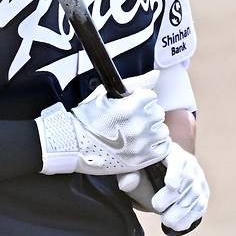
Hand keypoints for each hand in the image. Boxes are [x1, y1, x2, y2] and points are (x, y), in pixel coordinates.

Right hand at [36, 69, 170, 175]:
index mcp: (130, 107)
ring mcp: (141, 145)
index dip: (140, 99)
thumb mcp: (105, 94)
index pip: (151, 97)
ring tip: (134, 132)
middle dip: (146, 114)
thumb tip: (156, 74)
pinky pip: (163, 148)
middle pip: (157, 113)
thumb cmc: (86, 119)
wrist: (72, 145)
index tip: (130, 105)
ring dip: (151, 130)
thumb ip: (134, 83)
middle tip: (130, 120)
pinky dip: (155, 145)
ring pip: (161, 131)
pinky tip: (141, 143)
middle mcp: (138, 126)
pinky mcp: (141, 160)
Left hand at [117, 142, 209, 231]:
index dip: (176, 172)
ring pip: (196, 194)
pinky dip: (189, 217)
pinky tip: (177, 225)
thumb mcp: (133, 175)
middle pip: (188, 179)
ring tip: (166, 221)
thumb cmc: (141, 176)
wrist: (152, 184)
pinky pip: (200, 205)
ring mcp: (198, 179)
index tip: (170, 185)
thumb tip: (126, 182)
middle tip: (157, 207)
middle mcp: (189, 163)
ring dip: (181, 211)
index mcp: (171, 152)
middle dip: (173, 197)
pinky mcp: (202, 193)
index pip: (178, 159)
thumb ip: (129, 177)